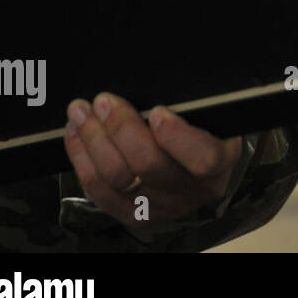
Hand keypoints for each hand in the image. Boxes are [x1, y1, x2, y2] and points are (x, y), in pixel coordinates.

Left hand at [64, 92, 241, 227]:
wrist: (199, 165)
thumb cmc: (204, 127)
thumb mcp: (210, 112)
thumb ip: (191, 104)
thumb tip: (156, 83)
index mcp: (221, 160)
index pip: (202, 158)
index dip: (176, 137)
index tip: (156, 112)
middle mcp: (193, 189)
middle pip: (150, 166)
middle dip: (121, 129)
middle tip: (104, 101)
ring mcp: (162, 205)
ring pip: (119, 179)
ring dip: (94, 142)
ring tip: (81, 112)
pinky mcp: (135, 214)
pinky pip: (101, 193)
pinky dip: (83, 162)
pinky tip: (76, 136)